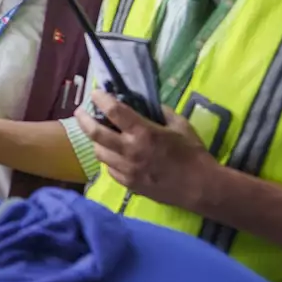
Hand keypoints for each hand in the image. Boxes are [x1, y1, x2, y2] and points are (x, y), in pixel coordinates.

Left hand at [75, 90, 215, 210]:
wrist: (201, 188)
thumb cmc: (193, 154)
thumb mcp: (180, 125)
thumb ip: (160, 112)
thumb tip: (144, 104)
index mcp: (143, 132)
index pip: (113, 111)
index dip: (100, 99)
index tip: (95, 93)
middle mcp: (130, 150)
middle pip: (95, 133)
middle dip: (83, 119)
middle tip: (80, 112)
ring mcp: (127, 170)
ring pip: (99, 153)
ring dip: (96, 141)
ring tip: (99, 135)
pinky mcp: (128, 184)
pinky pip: (110, 169)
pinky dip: (109, 160)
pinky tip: (115, 155)